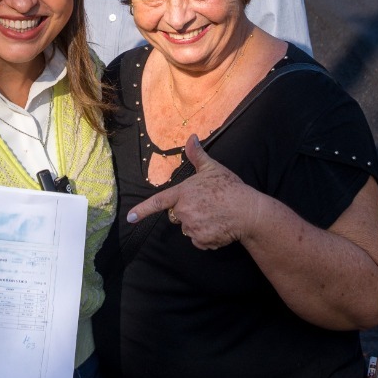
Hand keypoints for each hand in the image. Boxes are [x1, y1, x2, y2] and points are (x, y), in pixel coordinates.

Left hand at [124, 136, 265, 249]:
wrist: (247, 211)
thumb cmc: (230, 188)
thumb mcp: (212, 168)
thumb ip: (197, 154)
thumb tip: (191, 137)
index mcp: (183, 193)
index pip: (158, 201)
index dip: (143, 210)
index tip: (130, 217)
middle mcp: (183, 212)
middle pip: (177, 215)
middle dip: (187, 212)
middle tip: (207, 206)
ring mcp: (191, 227)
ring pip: (188, 228)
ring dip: (197, 224)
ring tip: (215, 215)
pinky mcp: (201, 240)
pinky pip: (198, 240)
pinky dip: (206, 236)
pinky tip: (219, 227)